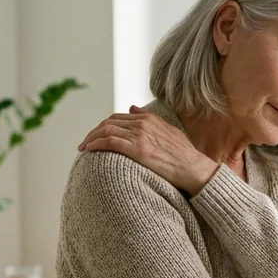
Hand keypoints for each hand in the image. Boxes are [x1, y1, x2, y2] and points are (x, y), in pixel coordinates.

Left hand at [78, 106, 219, 195]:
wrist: (194, 169)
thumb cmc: (185, 155)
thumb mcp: (169, 130)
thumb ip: (149, 118)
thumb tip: (132, 108)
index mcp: (149, 118)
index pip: (118, 117)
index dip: (104, 125)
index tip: (97, 135)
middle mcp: (142, 124)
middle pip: (109, 123)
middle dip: (94, 131)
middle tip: (86, 142)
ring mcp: (140, 136)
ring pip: (106, 131)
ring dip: (91, 138)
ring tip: (83, 147)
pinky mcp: (137, 149)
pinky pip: (109, 142)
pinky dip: (96, 144)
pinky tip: (88, 149)